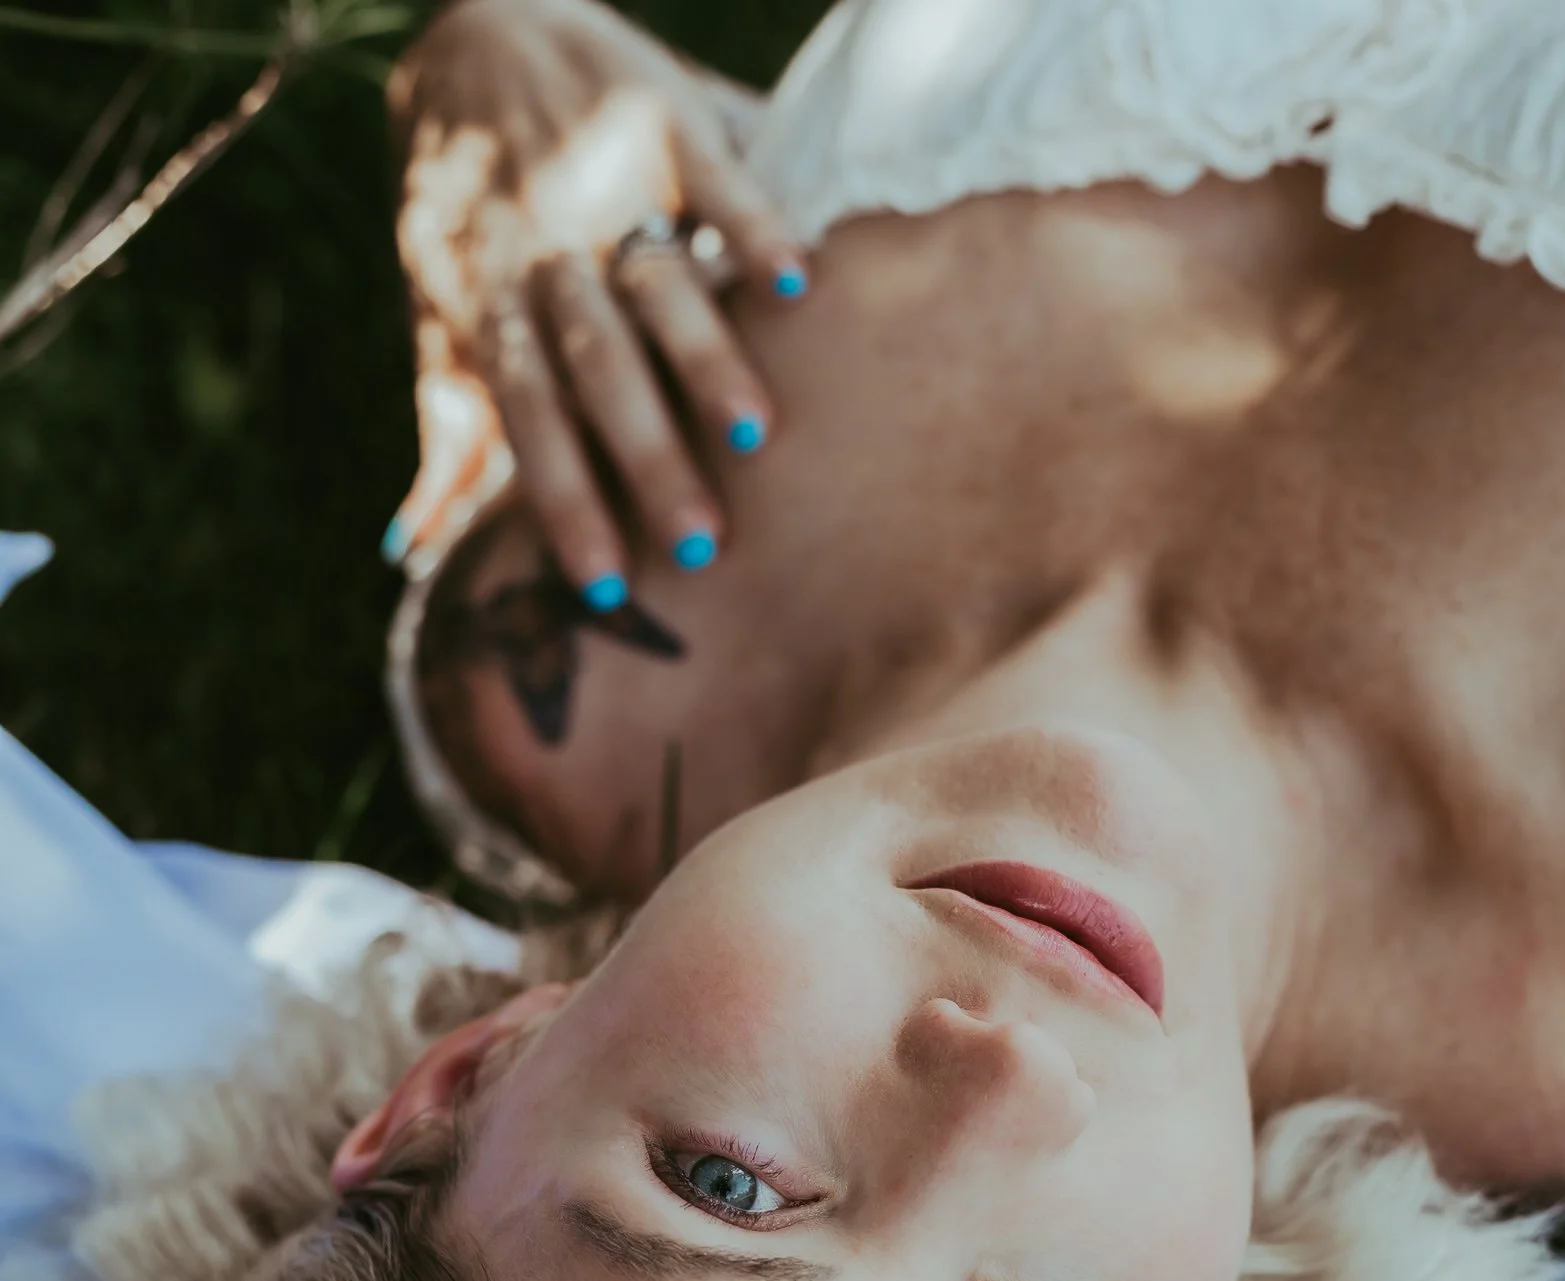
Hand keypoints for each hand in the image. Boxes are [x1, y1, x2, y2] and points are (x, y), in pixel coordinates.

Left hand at [387, 0, 806, 595]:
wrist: (477, 33)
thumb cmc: (469, 210)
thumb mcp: (441, 312)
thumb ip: (449, 431)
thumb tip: (411, 548)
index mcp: (497, 310)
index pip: (531, 422)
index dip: (566, 503)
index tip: (609, 586)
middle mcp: (550, 256)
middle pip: (599, 369)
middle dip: (647, 456)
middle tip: (702, 541)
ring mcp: (607, 189)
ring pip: (658, 286)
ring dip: (705, 359)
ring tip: (757, 435)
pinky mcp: (665, 124)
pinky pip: (713, 180)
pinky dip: (754, 228)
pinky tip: (798, 286)